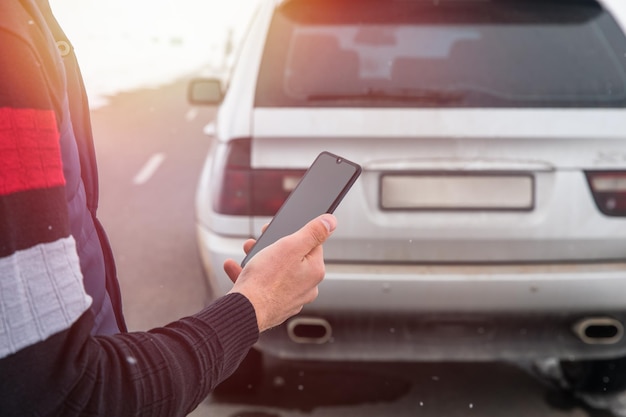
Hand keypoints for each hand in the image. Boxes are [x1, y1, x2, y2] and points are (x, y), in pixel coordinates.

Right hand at [224, 214, 336, 331]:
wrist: (244, 311)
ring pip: (276, 272)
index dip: (294, 233)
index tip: (278, 230)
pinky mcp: (273, 306)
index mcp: (315, 271)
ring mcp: (290, 299)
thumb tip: (331, 221)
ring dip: (259, 259)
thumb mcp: (290, 246)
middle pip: (292, 258)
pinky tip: (235, 267)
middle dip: (273, 246)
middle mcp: (307, 287)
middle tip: (258, 240)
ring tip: (247, 252)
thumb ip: (313, 232)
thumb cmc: (265, 280)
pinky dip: (250, 276)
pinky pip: (263, 286)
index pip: (312, 244)